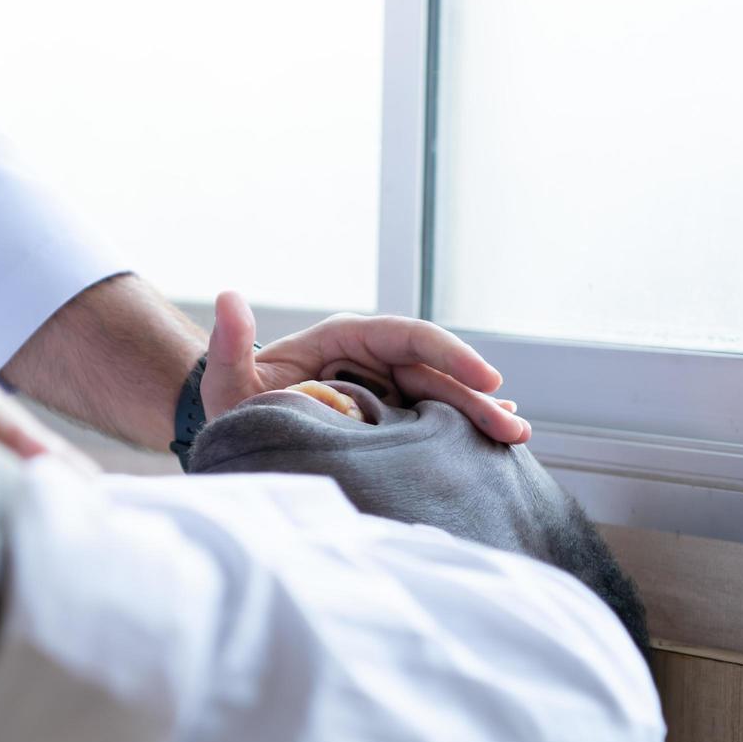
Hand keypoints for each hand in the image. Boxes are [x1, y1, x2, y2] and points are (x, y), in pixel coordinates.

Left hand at [200, 292, 528, 443]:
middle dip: (475, 396)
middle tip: (511, 426)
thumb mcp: (228, 380)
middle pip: (433, 371)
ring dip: (477, 416)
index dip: (448, 353)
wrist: (240, 431)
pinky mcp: (389, 420)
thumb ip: (231, 344)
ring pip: (439, 398)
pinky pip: (430, 421)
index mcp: (345, 338)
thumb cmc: (235, 401)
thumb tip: (228, 296)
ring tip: (515, 439)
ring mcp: (384, 390)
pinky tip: (494, 445)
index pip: (406, 337)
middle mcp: (372, 360)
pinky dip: (460, 431)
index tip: (484, 377)